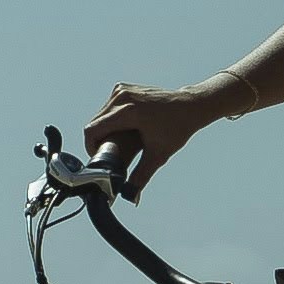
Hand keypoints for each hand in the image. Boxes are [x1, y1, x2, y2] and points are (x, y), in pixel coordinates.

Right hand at [82, 81, 213, 199]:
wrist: (191, 106)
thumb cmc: (178, 127)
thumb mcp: (158, 154)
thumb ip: (141, 176)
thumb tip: (131, 195)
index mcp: (127, 110)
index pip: (93, 130)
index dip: (92, 148)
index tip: (100, 158)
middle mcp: (122, 96)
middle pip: (95, 123)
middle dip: (99, 141)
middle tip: (111, 154)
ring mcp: (122, 89)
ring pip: (100, 115)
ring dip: (104, 130)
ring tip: (117, 143)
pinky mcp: (124, 88)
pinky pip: (108, 107)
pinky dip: (111, 120)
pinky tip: (122, 130)